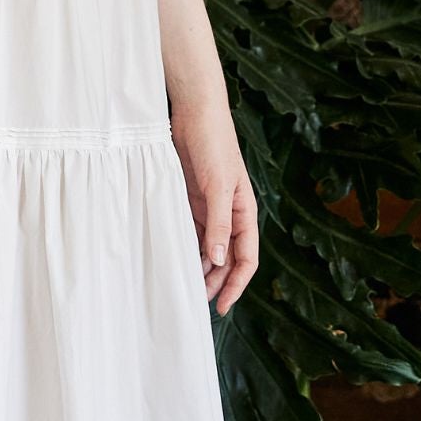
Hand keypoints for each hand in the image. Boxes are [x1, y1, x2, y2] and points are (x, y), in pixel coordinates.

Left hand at [169, 91, 259, 314]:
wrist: (194, 113)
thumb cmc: (214, 144)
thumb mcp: (219, 186)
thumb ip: (219, 224)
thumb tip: (221, 260)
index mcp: (244, 212)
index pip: (247, 258)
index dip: (237, 284)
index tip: (222, 307)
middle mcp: (229, 214)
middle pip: (227, 259)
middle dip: (216, 282)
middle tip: (196, 301)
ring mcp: (209, 208)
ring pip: (208, 248)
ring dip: (199, 267)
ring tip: (183, 285)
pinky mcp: (190, 200)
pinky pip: (190, 232)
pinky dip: (185, 247)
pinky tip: (173, 258)